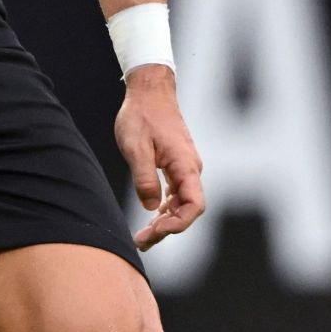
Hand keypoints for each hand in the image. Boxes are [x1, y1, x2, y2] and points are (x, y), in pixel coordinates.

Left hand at [115, 67, 204, 250]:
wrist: (149, 90)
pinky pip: (177, 193)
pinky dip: (166, 209)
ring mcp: (185, 166)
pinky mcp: (177, 165)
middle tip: (140, 240)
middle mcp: (190, 168)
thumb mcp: (136, 147)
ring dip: (165, 222)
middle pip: (188, 209)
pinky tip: (152, 217)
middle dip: (167, 229)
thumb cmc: (142, 115)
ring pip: (182, 203)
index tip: (155, 231)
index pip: (194, 205)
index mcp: (184, 164)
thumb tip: (152, 207)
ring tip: (143, 236)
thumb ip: (145, 178)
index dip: (178, 224)